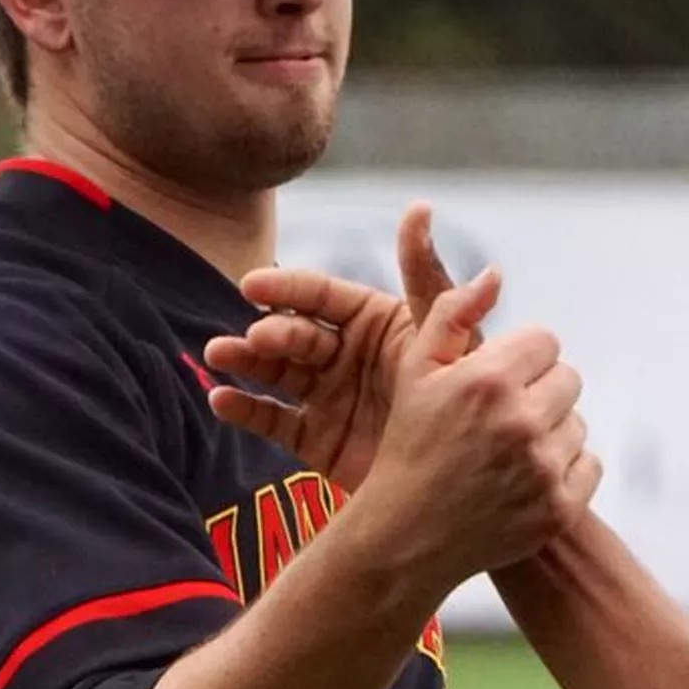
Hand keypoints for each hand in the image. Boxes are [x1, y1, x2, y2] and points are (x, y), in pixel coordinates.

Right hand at [205, 203, 466, 490]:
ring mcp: (327, 395)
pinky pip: (274, 420)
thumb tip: (420, 208)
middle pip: (297, 333)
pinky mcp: (316, 438)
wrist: (470, 480)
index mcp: (374, 322)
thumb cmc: (467, 400)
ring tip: (218, 356)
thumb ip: (427, 279)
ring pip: (277, 371)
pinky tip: (221, 400)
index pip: (324, 296)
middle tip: (254, 338)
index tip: (253, 284)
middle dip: (271, 331)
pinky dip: (246, 409)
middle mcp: (346, 353)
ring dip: (245, 360)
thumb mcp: (443, 336)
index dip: (289, 288)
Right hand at [353, 274, 599, 580]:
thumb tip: (496, 274)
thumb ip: (453, 313)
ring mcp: (544, 468)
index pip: (546, 341)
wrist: (406, 537)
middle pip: (568, 379)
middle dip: (538, 393)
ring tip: (504, 455)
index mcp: (488, 380)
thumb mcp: (416, 372)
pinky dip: (562, 473)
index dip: (519, 360)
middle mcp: (521, 421)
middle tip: (498, 421)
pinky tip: (521, 481)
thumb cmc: (410, 447)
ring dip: (550, 433)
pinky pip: (588, 465)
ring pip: (577, 424)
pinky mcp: (560, 507)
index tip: (493, 384)